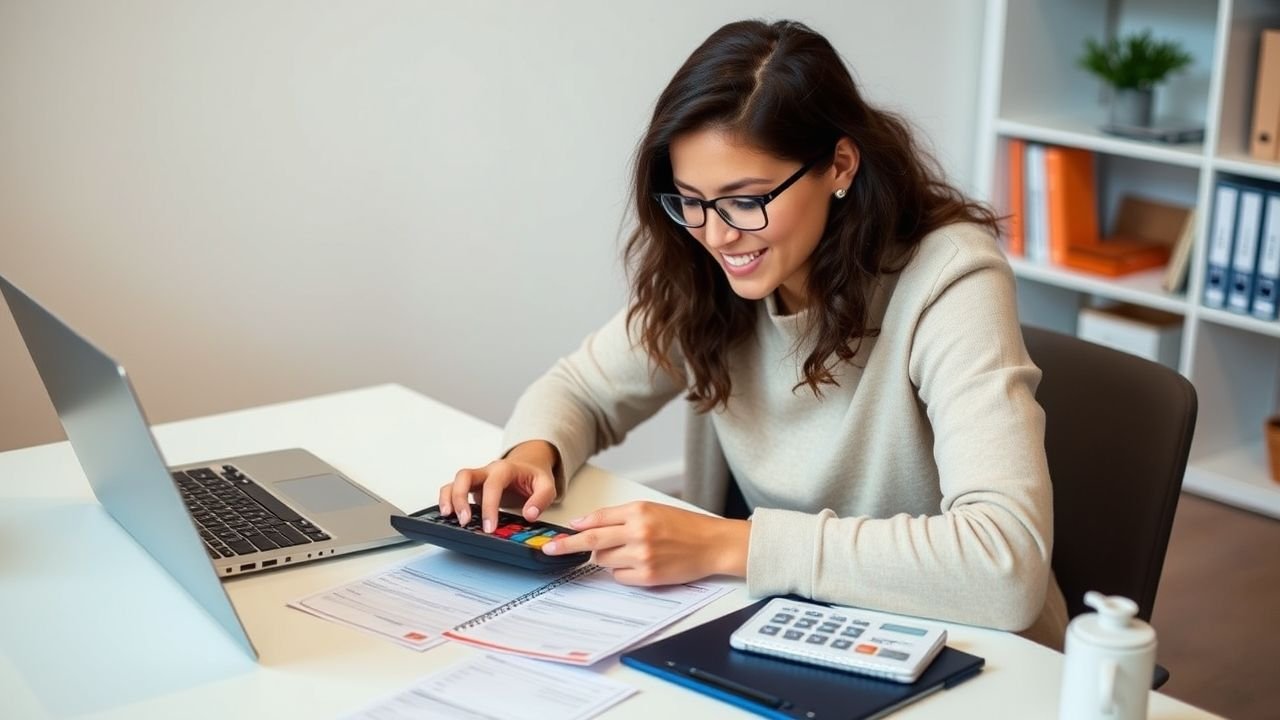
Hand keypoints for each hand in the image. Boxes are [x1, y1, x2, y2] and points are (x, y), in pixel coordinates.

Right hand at [439, 441, 558, 532]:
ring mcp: (477, 478)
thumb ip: (541, 499)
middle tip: (464, 521)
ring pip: (455, 481)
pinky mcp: (472, 486)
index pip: (493, 485)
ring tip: (448, 517)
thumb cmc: (534, 475)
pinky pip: (453, 488)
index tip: (490, 527)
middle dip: (461, 498)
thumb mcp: (547, 485)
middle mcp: (487, 471)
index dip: (489, 506)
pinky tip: (447, 514)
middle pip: (465, 476)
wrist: (529, 465)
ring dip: (449, 498)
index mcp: (505, 469)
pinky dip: (447, 499)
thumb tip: (530, 514)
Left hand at [543, 501, 749, 585]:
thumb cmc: (684, 526)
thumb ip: (620, 516)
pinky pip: (619, 577)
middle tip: (551, 549)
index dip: (577, 527)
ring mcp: (642, 554)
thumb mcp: (652, 511)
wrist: (712, 544)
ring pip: (604, 560)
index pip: (598, 518)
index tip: (560, 533)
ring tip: (630, 552)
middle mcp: (639, 531)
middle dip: (568, 545)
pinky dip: (622, 573)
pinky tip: (639, 565)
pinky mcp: (648, 575)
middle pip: (592, 540)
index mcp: (639, 511)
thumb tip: (586, 524)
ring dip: (607, 558)